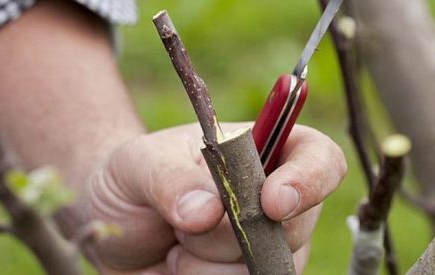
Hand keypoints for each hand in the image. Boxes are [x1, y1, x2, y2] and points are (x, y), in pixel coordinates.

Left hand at [85, 122, 345, 273]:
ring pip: (264, 270)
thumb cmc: (134, 180)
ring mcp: (266, 247)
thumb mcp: (140, 164)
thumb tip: (208, 212)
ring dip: (206, 266)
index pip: (320, 159)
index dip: (308, 181)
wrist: (114, 226)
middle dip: (229, 233)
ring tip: (176, 245)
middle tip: (182, 222)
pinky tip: (179, 267)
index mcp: (263, 151)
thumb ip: (171, 178)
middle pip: (292, 228)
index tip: (271, 203)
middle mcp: (275, 202)